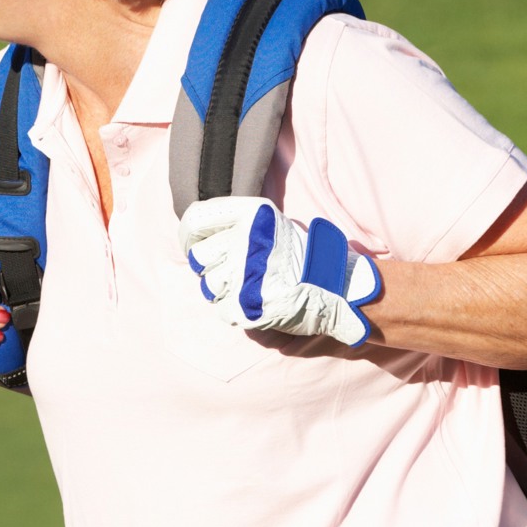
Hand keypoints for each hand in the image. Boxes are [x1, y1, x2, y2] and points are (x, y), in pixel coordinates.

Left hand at [178, 197, 381, 346]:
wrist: (338, 288)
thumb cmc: (302, 256)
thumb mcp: (272, 225)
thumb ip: (237, 226)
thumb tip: (197, 236)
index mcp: (250, 215)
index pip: (195, 220)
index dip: (188, 236)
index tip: (192, 245)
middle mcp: (244, 241)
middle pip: (198, 257)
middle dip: (210, 268)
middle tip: (231, 272)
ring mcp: (245, 274)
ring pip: (209, 286)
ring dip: (224, 291)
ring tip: (248, 289)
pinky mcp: (247, 305)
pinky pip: (222, 310)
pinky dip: (236, 311)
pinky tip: (256, 304)